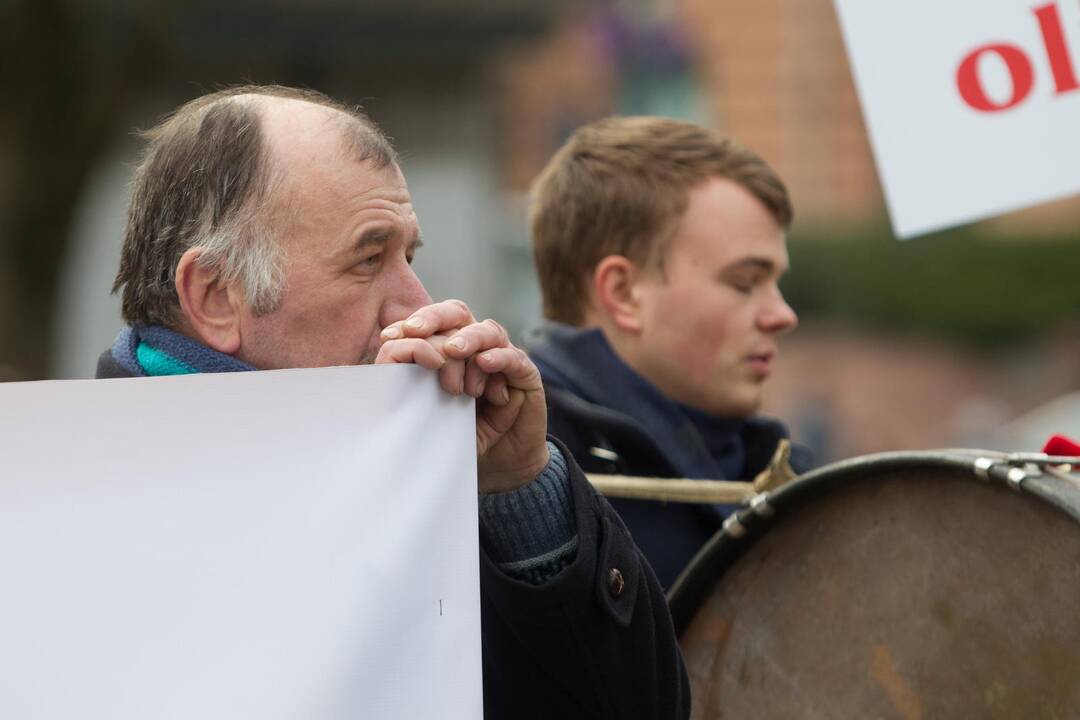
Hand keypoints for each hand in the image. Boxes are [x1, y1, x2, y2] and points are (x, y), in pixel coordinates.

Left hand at [375, 300, 549, 493]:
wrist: (501, 465)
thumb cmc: (463, 436)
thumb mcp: (431, 414)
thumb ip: (413, 392)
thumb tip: (377, 376)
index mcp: (451, 351)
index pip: (433, 323)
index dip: (412, 324)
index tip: (389, 336)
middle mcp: (477, 348)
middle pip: (457, 314)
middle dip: (434, 318)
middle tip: (415, 332)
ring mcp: (503, 358)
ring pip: (486, 331)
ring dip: (467, 339)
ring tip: (452, 352)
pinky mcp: (525, 375)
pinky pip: (513, 358)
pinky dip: (498, 357)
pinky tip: (484, 363)